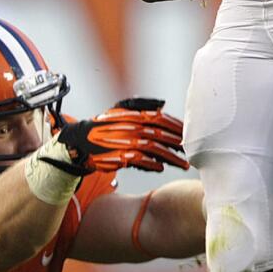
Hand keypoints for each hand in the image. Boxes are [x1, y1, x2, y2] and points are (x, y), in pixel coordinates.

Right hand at [48, 98, 188, 174]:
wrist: (82, 141)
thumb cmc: (104, 125)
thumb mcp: (120, 108)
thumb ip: (141, 104)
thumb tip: (162, 104)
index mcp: (134, 115)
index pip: (161, 119)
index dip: (176, 127)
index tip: (187, 134)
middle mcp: (133, 128)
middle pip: (162, 135)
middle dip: (178, 144)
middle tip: (190, 151)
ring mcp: (128, 143)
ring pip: (156, 150)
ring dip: (172, 158)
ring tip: (183, 164)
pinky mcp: (122, 157)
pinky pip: (143, 162)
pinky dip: (153, 165)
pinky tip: (161, 167)